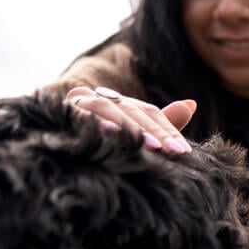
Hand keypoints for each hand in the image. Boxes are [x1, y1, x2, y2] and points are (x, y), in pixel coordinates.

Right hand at [64, 85, 194, 153]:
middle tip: (174, 150)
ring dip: (132, 127)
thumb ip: (162, 122)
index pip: (151, 113)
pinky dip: (98, 122)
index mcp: (124, 103)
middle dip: (157, 132)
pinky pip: (83, 114)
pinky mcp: (66, 110)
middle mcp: (105, 98)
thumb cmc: (104, 134)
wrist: (56, 130)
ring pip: (112, 109)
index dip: (168, 129)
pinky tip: (112, 132)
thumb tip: (192, 103)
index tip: (184, 150)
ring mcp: (84, 102)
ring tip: (153, 146)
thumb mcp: (136, 130)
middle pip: (135, 111)